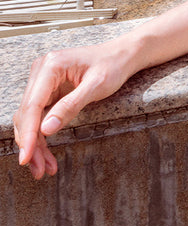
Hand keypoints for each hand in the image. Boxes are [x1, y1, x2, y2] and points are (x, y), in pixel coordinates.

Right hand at [13, 42, 131, 179]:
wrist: (122, 55)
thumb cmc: (113, 65)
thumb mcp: (97, 86)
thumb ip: (71, 106)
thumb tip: (46, 129)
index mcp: (51, 65)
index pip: (32, 106)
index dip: (28, 134)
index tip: (27, 157)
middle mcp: (42, 71)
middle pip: (27, 114)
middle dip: (31, 144)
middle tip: (39, 170)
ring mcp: (43, 80)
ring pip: (30, 118)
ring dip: (35, 144)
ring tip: (44, 168)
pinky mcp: (48, 90)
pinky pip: (39, 116)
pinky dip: (42, 136)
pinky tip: (47, 154)